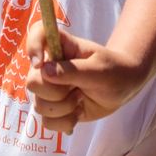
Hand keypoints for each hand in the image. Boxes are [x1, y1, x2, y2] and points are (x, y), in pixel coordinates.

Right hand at [25, 22, 142, 135]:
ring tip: (81, 99)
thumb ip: (73, 71)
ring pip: (39, 105)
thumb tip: (44, 70)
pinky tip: (78, 114)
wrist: (123, 89)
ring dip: (65, 108)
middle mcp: (49, 67)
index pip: (37, 33)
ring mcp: (49, 89)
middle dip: (57, 93)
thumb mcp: (99, 70)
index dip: (33, 46)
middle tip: (78, 89)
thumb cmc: (113, 71)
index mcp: (60, 47)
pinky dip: (64, 122)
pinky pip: (47, 122)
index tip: (40, 63)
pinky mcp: (54, 108)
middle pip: (32, 82)